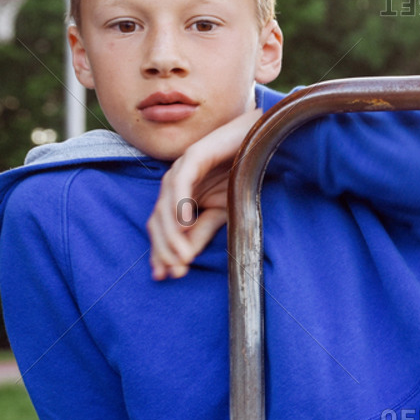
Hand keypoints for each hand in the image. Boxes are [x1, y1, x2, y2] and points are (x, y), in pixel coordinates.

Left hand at [147, 107, 264, 279]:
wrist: (261, 142)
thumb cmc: (243, 176)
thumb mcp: (223, 213)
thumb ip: (201, 232)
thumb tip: (182, 258)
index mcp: (179, 198)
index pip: (161, 229)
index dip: (160, 252)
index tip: (164, 277)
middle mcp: (174, 184)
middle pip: (158, 221)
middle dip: (163, 249)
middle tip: (174, 272)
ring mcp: (181, 169)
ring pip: (165, 207)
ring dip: (171, 235)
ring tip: (182, 257)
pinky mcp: (194, 156)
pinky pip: (181, 183)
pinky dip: (179, 203)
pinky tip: (184, 222)